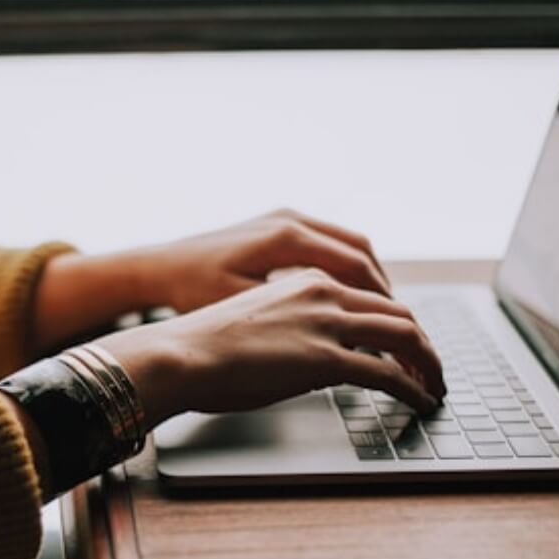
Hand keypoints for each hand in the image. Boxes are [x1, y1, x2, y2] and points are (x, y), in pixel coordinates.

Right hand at [94, 269, 443, 427]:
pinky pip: (388, 374)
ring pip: (405, 336)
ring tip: (435, 386)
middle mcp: (323, 292)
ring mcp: (327, 324)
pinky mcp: (326, 359)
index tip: (405, 345)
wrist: (179, 354)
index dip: (396, 322)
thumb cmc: (201, 345)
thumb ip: (289, 327)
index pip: (370, 296)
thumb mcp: (254, 321)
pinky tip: (420, 402)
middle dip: (423, 343)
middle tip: (431, 368)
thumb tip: (304, 355)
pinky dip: (413, 388)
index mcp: (306, 280)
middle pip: (398, 312)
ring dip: (428, 364)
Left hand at [132, 208, 390, 313]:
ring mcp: (284, 218)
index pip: (356, 267)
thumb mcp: (243, 310)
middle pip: (361, 252)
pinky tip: (349, 296)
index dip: (383, 302)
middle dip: (384, 291)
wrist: (157, 268)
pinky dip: (347, 268)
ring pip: (348, 244)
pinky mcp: (277, 225)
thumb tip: (342, 339)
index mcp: (286, 238)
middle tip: (401, 325)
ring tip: (382, 313)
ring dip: (369, 278)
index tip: (398, 329)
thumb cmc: (191, 292)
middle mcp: (290, 220)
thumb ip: (293, 319)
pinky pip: (328, 242)